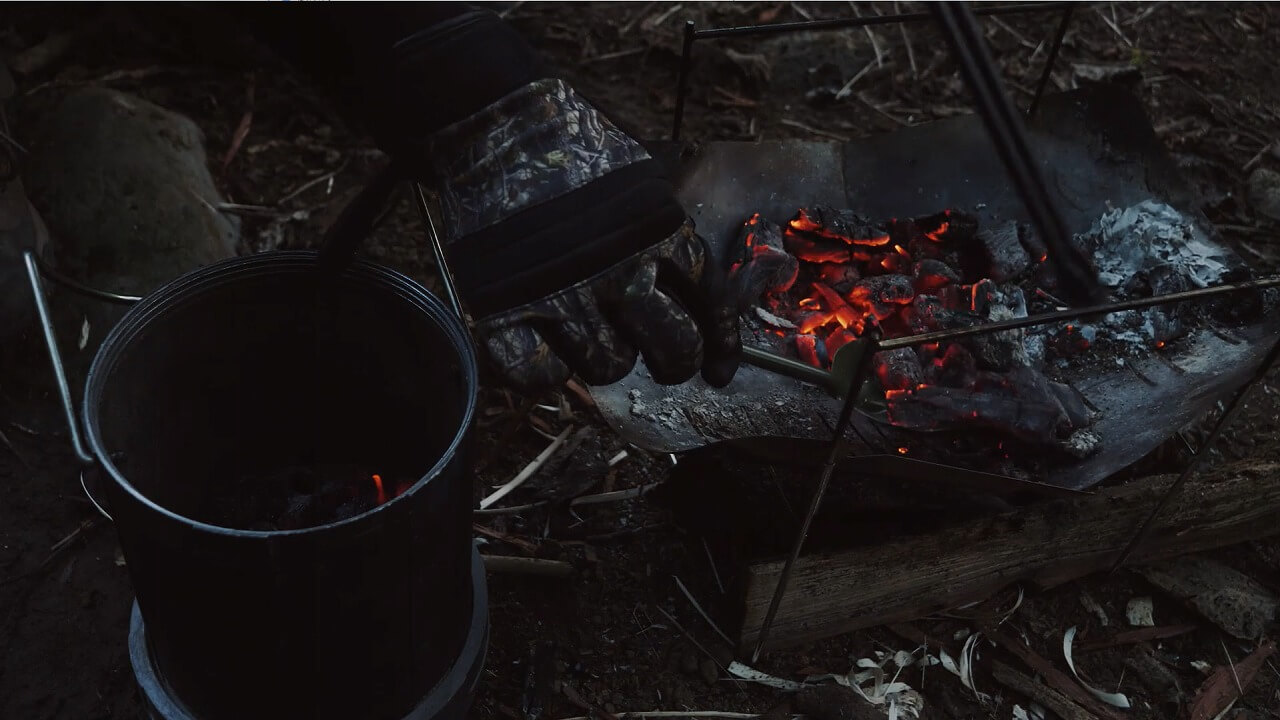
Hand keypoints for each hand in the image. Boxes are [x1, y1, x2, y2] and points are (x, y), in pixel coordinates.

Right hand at [416, 78, 739, 389]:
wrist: (498, 125)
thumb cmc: (573, 144)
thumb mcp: (645, 179)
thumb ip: (670, 232)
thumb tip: (694, 289)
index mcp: (663, 234)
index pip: (712, 306)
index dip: (720, 345)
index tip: (718, 370)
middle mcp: (622, 269)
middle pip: (674, 350)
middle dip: (673, 364)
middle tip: (662, 364)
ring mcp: (564, 294)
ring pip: (610, 367)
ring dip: (607, 359)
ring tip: (594, 336)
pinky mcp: (506, 310)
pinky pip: (540, 374)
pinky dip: (545, 371)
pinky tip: (547, 350)